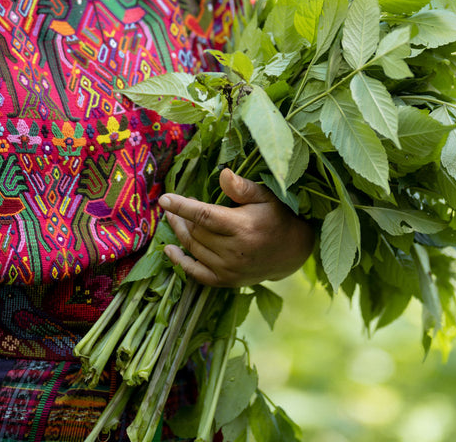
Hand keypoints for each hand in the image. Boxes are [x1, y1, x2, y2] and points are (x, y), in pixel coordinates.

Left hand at [158, 168, 313, 287]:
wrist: (292, 251)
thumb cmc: (277, 216)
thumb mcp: (265, 196)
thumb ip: (242, 187)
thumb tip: (223, 173)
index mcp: (242, 227)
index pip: (204, 216)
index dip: (182, 207)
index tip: (164, 199)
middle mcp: (234, 251)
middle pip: (196, 232)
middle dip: (181, 217)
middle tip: (175, 205)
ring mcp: (229, 269)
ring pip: (193, 248)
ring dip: (180, 233)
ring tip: (173, 219)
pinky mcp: (227, 281)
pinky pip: (197, 273)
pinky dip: (180, 263)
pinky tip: (169, 250)